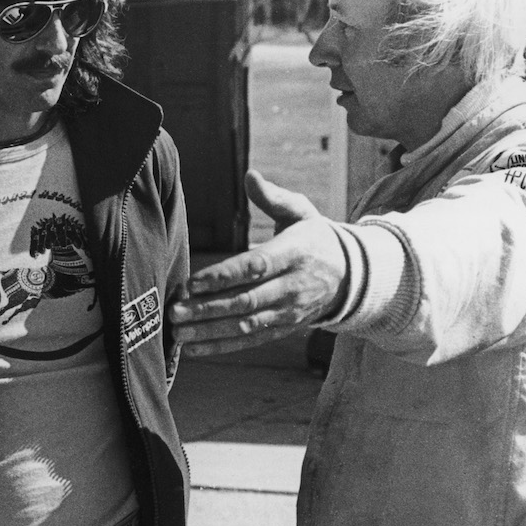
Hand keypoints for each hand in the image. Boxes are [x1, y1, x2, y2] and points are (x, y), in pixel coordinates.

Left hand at [169, 170, 347, 355]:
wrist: (351, 275)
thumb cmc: (314, 237)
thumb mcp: (301, 211)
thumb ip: (273, 197)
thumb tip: (250, 176)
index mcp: (294, 254)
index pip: (255, 267)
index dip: (223, 276)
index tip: (192, 283)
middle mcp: (292, 287)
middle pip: (246, 301)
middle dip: (207, 308)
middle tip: (174, 311)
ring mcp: (288, 312)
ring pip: (245, 325)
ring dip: (209, 331)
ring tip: (177, 333)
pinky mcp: (284, 328)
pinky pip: (250, 341)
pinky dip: (221, 346)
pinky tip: (194, 349)